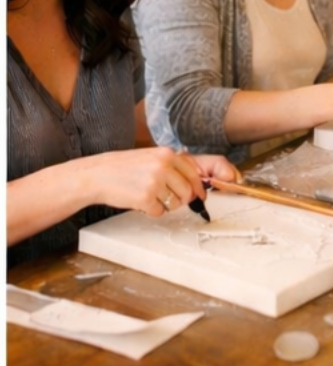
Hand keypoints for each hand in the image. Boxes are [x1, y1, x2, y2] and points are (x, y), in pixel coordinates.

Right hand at [88, 147, 238, 216]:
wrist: (98, 174)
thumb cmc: (125, 167)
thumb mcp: (151, 157)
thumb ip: (172, 166)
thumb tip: (195, 182)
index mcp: (167, 154)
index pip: (193, 174)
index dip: (198, 188)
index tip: (200, 195)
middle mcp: (163, 166)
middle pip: (187, 191)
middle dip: (181, 199)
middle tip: (168, 199)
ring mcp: (155, 182)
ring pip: (175, 203)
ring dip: (165, 205)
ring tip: (150, 196)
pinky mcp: (145, 198)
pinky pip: (159, 212)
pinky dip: (152, 211)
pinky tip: (140, 202)